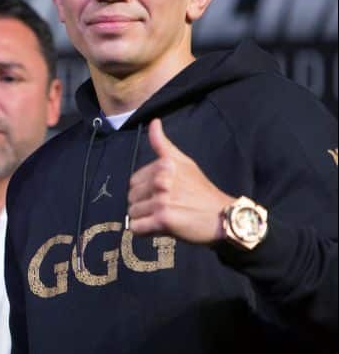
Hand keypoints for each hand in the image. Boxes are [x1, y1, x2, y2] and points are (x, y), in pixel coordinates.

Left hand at [127, 119, 233, 244]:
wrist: (223, 217)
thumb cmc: (201, 191)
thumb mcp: (184, 162)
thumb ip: (163, 144)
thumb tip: (153, 122)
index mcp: (164, 165)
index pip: (133, 181)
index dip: (145, 190)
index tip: (164, 194)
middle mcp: (162, 180)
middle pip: (131, 197)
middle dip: (144, 205)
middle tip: (167, 207)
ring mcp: (162, 200)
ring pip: (133, 213)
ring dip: (145, 218)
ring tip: (166, 216)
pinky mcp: (163, 219)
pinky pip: (137, 228)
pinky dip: (144, 231)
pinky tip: (159, 227)